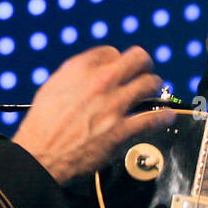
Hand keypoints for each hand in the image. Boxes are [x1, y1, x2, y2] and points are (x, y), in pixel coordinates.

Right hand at [12, 46, 174, 184]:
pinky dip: (164, 117)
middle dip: (143, 64)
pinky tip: (166, 116)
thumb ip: (73, 75)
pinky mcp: (122, 130)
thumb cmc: (41, 124)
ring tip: (153, 92)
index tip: (117, 68)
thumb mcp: (51, 88)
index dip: (115, 60)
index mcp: (80, 70)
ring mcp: (114, 106)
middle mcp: (100, 82)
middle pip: (138, 59)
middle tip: (144, 72)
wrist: (41, 155)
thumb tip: (89, 71)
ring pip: (150, 84)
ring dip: (154, 86)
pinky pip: (154, 118)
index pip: (110, 52)